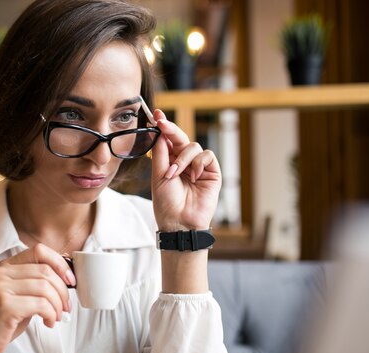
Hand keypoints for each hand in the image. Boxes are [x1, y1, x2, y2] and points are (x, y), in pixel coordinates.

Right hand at [0, 244, 73, 352]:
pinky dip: (51, 314)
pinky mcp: (4, 305)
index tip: (71, 281)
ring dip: (57, 305)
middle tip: (65, 307)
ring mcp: (0, 288)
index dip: (60, 263)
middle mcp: (0, 273)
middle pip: (46, 271)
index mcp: (5, 267)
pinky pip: (41, 304)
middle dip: (63, 290)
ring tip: (55, 317)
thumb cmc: (1, 322)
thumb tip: (67, 278)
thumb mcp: (19, 296)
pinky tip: (48, 322)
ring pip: (45, 288)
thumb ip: (36, 283)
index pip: (39, 251)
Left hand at [150, 110, 221, 230]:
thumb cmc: (166, 203)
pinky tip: (193, 177)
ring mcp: (199, 167)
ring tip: (175, 174)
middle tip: (162, 123)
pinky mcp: (212, 172)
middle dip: (171, 130)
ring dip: (183, 159)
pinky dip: (198, 163)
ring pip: (193, 146)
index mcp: (170, 162)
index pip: (167, 141)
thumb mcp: (158, 176)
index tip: (156, 115)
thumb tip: (160, 132)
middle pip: (180, 138)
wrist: (179, 222)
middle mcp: (185, 162)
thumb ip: (161, 154)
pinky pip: (207, 155)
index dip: (163, 127)